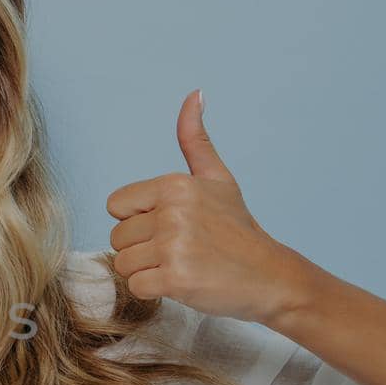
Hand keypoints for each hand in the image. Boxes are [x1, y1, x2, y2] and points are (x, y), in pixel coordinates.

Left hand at [104, 90, 308, 325]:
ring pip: (123, 263)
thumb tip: (194, 93)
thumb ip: (196, 140)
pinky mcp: (176, 278)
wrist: (269, 276)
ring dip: (146, 271)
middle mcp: (172, 212)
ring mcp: (174, 246)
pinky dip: (153, 291)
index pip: (115, 206)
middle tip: (179, 250)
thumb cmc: (237, 229)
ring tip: (180, 265)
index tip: (168, 226)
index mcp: (175, 185)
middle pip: (117, 237)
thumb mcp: (218, 178)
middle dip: (142, 248)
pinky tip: (181, 282)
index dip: (137, 220)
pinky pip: (135, 286)